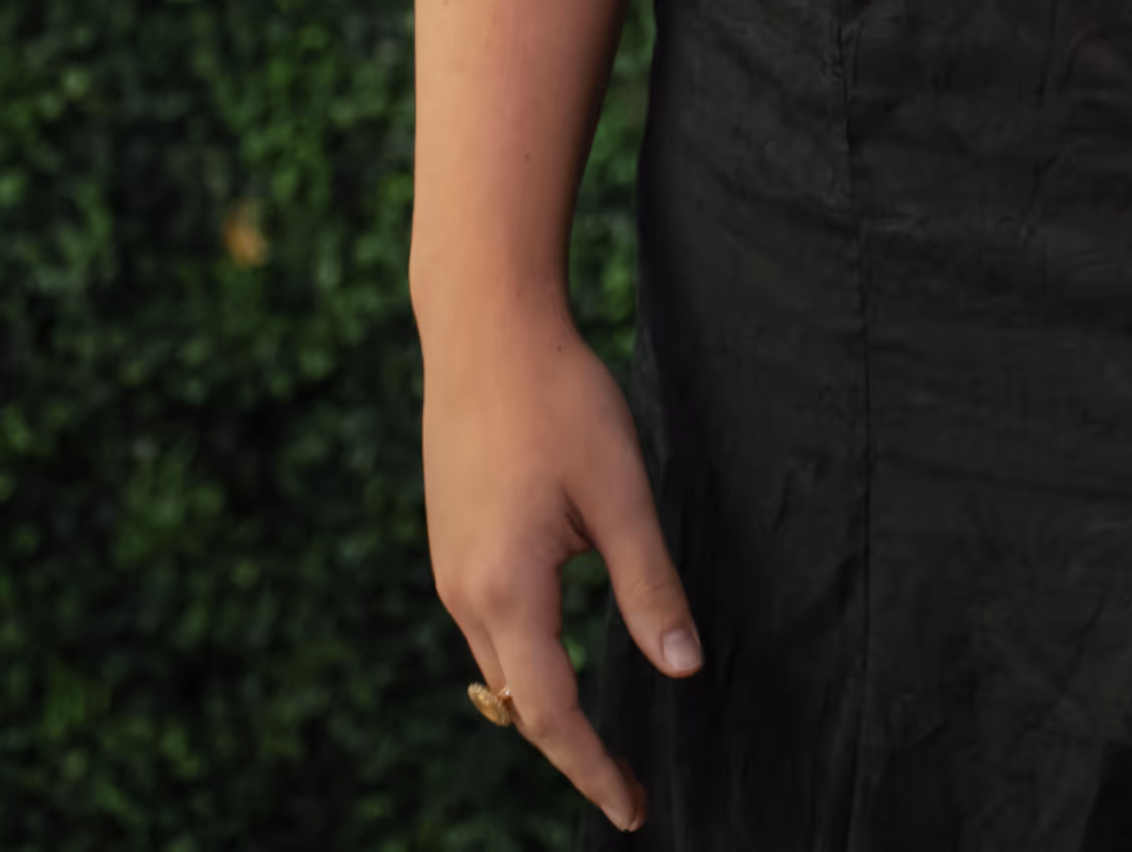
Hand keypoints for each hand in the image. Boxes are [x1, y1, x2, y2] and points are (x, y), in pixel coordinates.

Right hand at [421, 301, 700, 836]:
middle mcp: (464, 593)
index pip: (551, 714)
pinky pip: (486, 625)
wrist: (483, 327)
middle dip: (569, 748)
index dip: (593, 769)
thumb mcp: (619, 490)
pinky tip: (555, 646)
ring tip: (596, 732)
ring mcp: (449, 568)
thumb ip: (648, 584)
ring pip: (499, 665)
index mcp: (507, 591)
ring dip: (544, 702)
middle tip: (624, 784)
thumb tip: (682, 667)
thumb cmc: (558, 399)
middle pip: (519, 702)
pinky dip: (524, 656)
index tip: (631, 811)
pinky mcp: (450, 541)